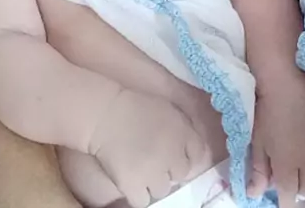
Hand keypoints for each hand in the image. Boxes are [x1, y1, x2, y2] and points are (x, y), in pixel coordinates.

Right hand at [89, 90, 207, 207]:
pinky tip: (132, 182)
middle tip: (156, 161)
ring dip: (153, 182)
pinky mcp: (133, 186)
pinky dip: (138, 194)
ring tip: (142, 170)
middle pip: (181, 174)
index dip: (187, 154)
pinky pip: (143, 201)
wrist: (106, 114)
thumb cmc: (136, 107)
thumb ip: (184, 127)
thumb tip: (192, 146)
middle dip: (170, 168)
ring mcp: (153, 173)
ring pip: (162, 189)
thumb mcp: (168, 109)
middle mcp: (172, 155)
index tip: (176, 154)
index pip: (199, 153)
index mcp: (182, 132)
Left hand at [248, 78, 304, 207]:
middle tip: (302, 196)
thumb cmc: (268, 112)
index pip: (289, 198)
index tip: (286, 204)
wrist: (287, 84)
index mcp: (286, 166)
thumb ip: (258, 170)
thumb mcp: (257, 142)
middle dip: (304, 196)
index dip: (288, 205)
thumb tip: (253, 195)